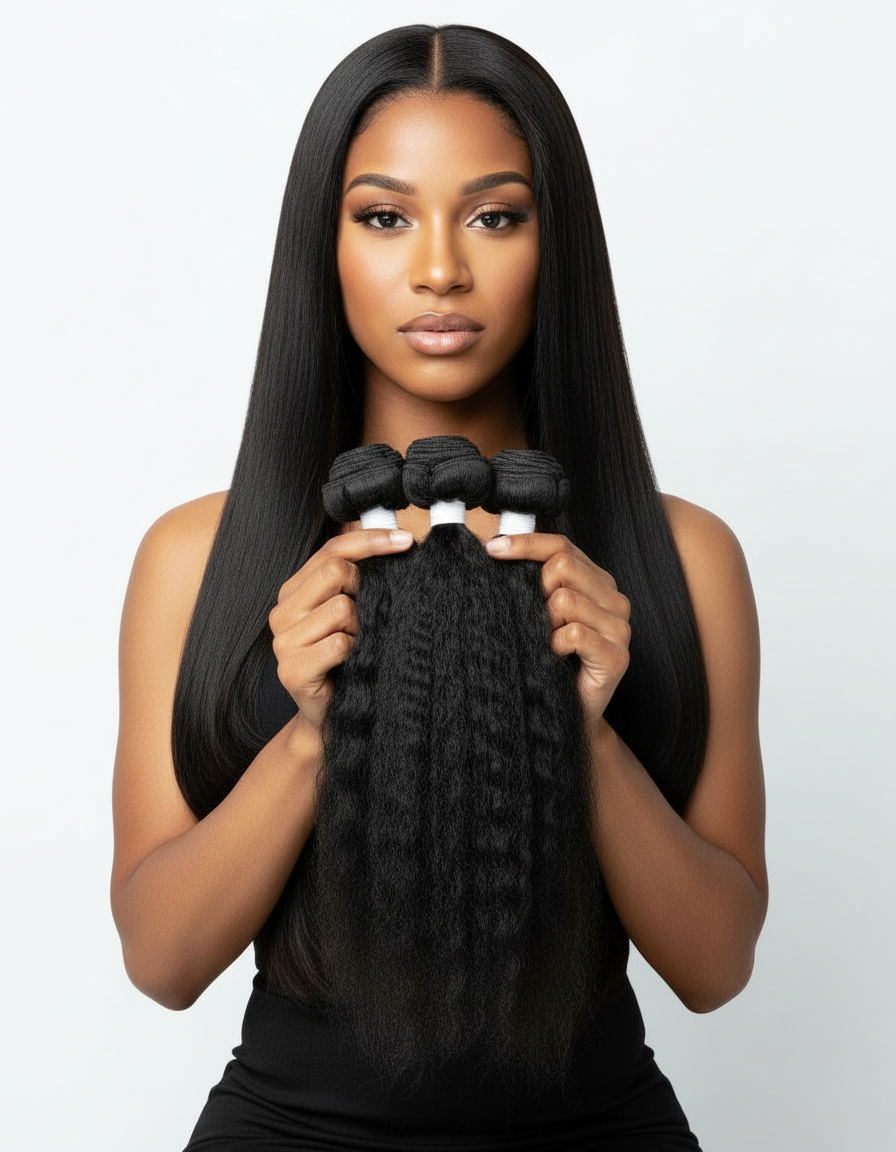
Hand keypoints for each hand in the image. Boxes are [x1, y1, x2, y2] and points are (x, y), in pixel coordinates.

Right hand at [269, 528, 413, 731]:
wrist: (333, 716)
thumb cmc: (349, 660)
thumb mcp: (353, 612)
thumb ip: (359, 579)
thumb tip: (397, 541)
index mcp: (294, 591)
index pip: (332, 549)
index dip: (371, 541)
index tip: (406, 541)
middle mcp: (282, 611)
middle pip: (336, 570)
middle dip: (364, 589)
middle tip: (369, 616)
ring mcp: (283, 641)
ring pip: (342, 607)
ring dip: (361, 627)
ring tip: (356, 646)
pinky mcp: (292, 670)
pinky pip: (339, 643)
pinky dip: (355, 652)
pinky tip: (351, 663)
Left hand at [485, 533, 630, 723]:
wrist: (567, 713)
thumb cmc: (547, 661)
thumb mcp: (537, 612)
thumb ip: (531, 581)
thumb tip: (491, 546)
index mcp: (597, 581)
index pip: (561, 545)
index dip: (525, 543)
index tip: (491, 549)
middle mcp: (614, 599)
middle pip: (562, 566)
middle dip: (535, 589)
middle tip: (531, 619)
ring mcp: (620, 628)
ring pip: (565, 600)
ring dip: (543, 624)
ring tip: (545, 643)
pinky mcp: (617, 656)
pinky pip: (573, 634)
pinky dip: (553, 645)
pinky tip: (553, 657)